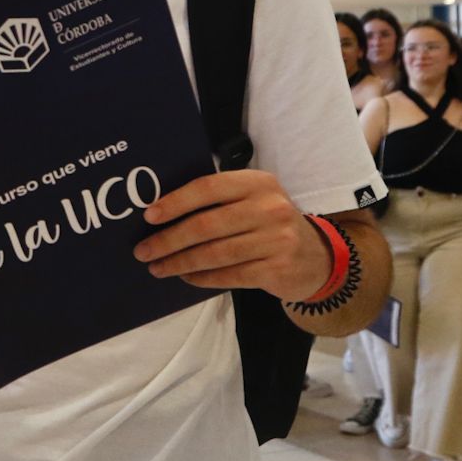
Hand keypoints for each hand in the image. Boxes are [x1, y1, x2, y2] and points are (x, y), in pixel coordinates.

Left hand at [135, 170, 329, 302]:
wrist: (317, 257)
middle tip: (143, 250)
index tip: (148, 217)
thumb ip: (218, 201)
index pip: (207, 188)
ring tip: (157, 267)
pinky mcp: (277, 268)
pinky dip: (202, 277)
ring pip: (215, 253)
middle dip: (169, 240)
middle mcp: (269, 207)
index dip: (174, 202)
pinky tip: (186, 278)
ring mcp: (276, 238)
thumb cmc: (270, 224)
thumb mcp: (252, 200)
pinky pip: (229, 274)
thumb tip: (161, 213)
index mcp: (257, 182)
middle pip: (206, 225)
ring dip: (180, 262)